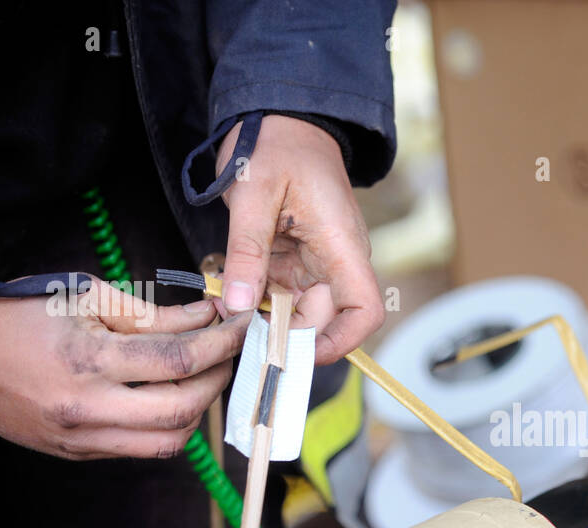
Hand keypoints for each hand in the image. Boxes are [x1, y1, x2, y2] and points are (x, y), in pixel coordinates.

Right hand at [0, 279, 249, 459]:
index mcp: (88, 361)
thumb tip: (206, 318)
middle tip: (229, 351)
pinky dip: (168, 425)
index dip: (222, 344)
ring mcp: (82, 439)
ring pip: (169, 442)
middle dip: (220, 378)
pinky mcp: (77, 454)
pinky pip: (140, 449)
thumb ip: (150, 314)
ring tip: (204, 375)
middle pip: (184, 408)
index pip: (179, 361)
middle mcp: (87, 409)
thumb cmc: (14, 316)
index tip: (242, 326)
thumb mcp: (83, 297)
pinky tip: (171, 397)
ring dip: (199, 410)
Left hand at [216, 114, 382, 364]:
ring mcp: (316, 262)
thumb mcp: (253, 192)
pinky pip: (279, 293)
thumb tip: (239, 307)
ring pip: (295, 310)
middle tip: (236, 333)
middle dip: (282, 333)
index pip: (364, 310)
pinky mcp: (295, 259)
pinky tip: (226, 291)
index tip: (298, 352)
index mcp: (341, 245)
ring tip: (223, 306)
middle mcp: (336, 260)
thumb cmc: (276, 142)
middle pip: (323, 319)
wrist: (281, 115)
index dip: (340, 341)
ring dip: (261, 316)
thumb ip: (247, 251)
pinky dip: (253, 297)